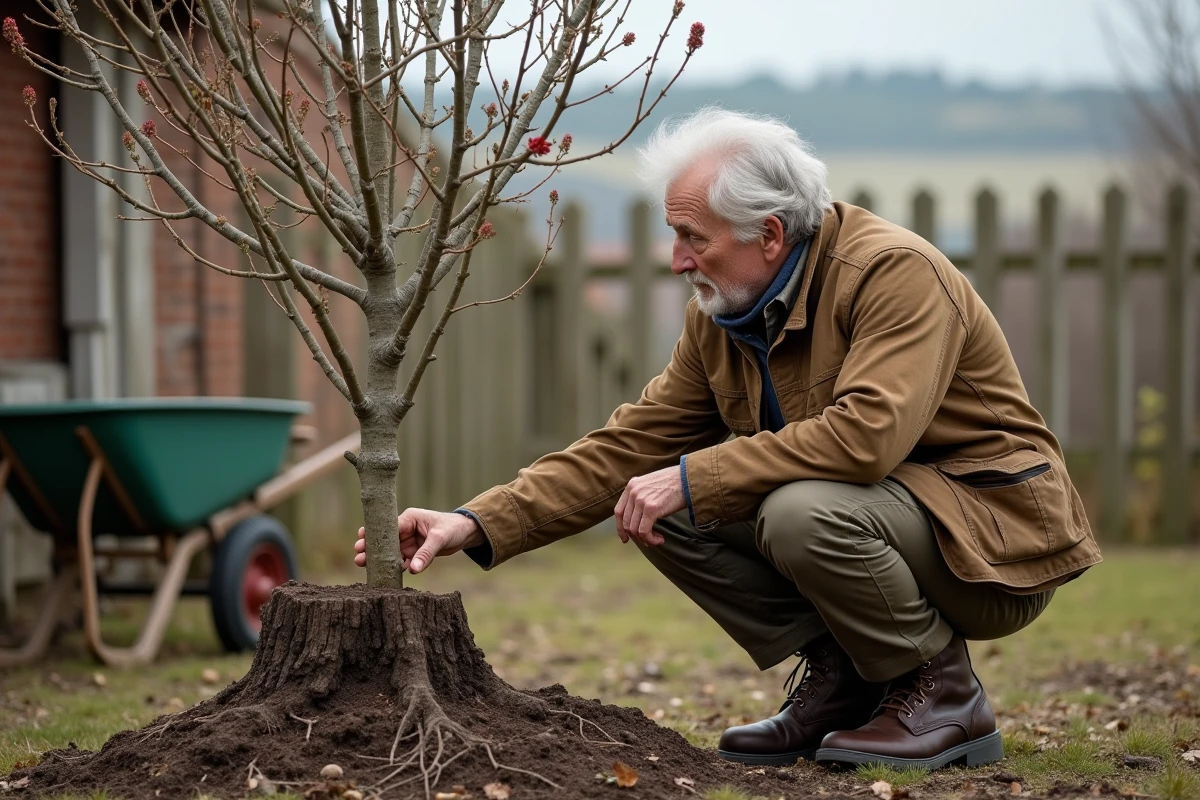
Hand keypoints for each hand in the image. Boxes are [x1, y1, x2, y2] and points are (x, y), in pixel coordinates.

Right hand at [354, 509, 484, 573]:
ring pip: (392, 552)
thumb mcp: (439, 539)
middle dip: (372, 548)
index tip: (361, 542)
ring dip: (381, 559)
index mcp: (410, 518)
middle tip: (358, 557)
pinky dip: (396, 566)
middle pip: (386, 540)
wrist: (467, 533)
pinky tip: (386, 573)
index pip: (388, 527)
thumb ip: (426, 554)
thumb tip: (413, 569)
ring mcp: (410, 541)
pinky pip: (403, 560)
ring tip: (365, 566)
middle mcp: (407, 529)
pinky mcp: (416, 551)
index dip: (374, 535)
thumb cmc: (453, 528)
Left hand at [613, 465, 686, 546]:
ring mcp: (641, 500)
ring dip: (645, 539)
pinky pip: (644, 531)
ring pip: (634, 529)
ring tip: (656, 540)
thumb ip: (641, 496)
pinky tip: (659, 539)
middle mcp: (633, 492)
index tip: (625, 538)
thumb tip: (638, 519)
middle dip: (635, 536)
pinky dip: (650, 539)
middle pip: (626, 522)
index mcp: (631, 485)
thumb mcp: (650, 485)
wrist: (689, 478)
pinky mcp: (651, 508)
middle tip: (646, 541)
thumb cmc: (674, 483)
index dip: (620, 528)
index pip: (618, 511)